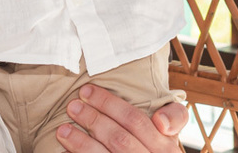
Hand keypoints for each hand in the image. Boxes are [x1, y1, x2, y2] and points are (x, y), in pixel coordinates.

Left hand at [55, 86, 187, 151]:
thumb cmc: (159, 152)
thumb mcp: (171, 136)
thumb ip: (174, 117)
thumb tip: (159, 120)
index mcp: (165, 146)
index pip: (135, 120)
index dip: (109, 104)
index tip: (87, 91)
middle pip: (118, 138)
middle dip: (93, 119)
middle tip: (72, 106)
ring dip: (81, 143)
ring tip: (63, 130)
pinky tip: (66, 152)